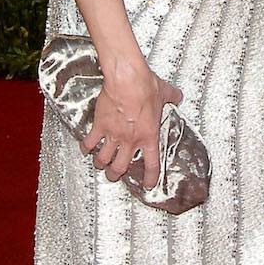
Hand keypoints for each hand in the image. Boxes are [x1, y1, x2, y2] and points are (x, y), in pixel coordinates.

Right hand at [81, 59, 181, 187]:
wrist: (127, 80)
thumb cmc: (145, 87)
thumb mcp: (165, 93)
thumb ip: (173, 97)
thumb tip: (178, 96)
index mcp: (149, 136)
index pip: (151, 164)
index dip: (150, 178)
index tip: (148, 184)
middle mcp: (130, 140)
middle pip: (120, 167)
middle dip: (115, 174)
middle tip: (114, 175)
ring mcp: (113, 135)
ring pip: (103, 159)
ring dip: (100, 164)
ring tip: (99, 164)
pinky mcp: (99, 126)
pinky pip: (89, 142)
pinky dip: (86, 147)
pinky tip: (85, 148)